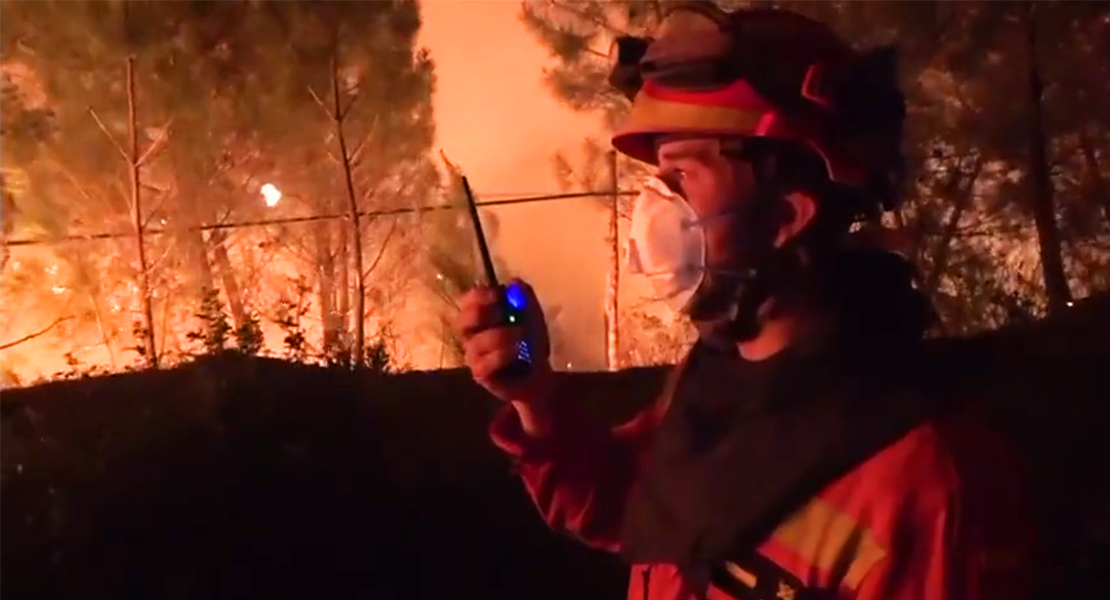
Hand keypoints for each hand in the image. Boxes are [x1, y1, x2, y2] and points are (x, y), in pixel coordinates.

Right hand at [457, 279, 552, 402]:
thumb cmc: (530, 344)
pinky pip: (484, 363)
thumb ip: (526, 299)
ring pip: (476, 342)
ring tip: (521, 336)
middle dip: (484, 314)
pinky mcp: (479, 374)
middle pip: (464, 320)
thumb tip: (514, 282)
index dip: (481, 295)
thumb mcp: (533, 318)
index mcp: (482, 317)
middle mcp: (472, 335)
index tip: (499, 295)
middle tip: (504, 316)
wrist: (539, 375)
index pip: (469, 300)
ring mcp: (473, 356)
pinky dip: (502, 355)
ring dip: (501, 336)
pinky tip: (517, 352)